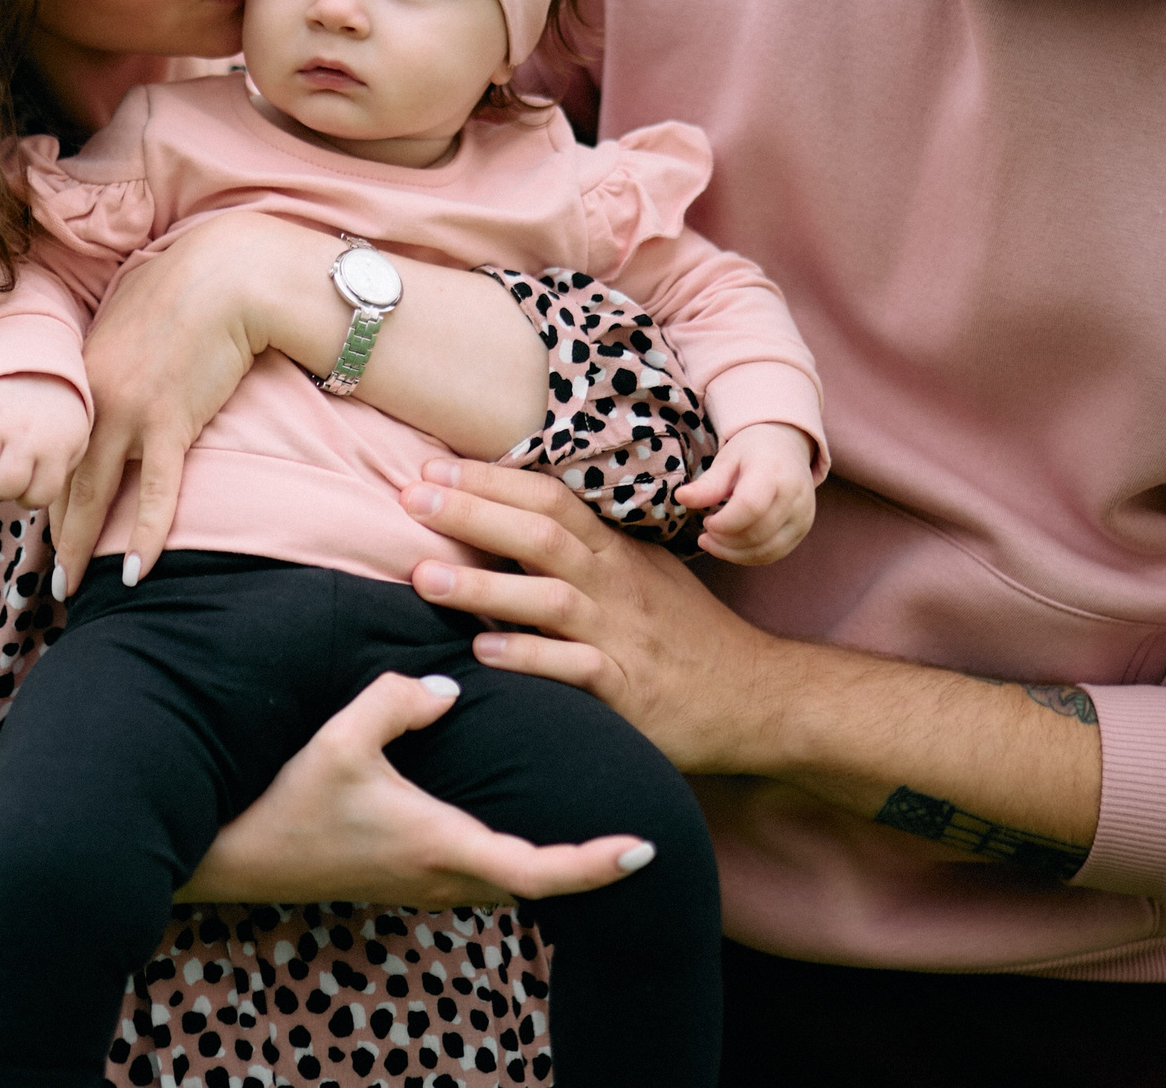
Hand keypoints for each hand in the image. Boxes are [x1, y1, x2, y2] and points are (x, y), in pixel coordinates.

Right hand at [0, 375, 89, 513]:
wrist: (39, 369)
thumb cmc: (57, 421)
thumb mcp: (74, 444)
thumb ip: (59, 475)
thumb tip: (29, 501)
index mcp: (56, 445)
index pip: (37, 497)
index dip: (30, 499)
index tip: (31, 485)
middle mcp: (25, 433)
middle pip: (2, 487)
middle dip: (2, 492)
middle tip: (6, 477)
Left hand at [56, 213, 277, 593]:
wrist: (223, 276)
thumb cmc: (183, 289)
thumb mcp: (128, 317)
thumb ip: (112, 351)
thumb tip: (113, 364)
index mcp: (83, 376)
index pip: (57, 448)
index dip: (48, 489)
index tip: (47, 521)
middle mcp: (96, 400)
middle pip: (64, 478)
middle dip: (56, 531)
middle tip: (53, 575)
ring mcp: (131, 413)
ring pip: (95, 494)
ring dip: (82, 545)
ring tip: (72, 588)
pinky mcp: (172, 423)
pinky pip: (156, 492)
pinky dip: (146, 535)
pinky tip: (136, 572)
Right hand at [177, 671, 658, 905]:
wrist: (237, 860)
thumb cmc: (289, 804)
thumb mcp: (341, 741)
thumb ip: (397, 702)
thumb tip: (446, 689)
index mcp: (441, 845)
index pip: (539, 871)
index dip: (596, 865)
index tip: (644, 848)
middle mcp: (442, 876)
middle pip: (538, 885)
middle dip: (590, 866)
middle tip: (639, 832)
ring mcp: (423, 884)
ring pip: (509, 882)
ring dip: (552, 863)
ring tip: (593, 826)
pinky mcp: (406, 878)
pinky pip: (480, 875)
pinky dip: (515, 857)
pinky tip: (515, 819)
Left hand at [403, 460, 779, 774]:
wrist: (756, 695)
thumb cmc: (684, 632)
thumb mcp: (641, 573)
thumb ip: (583, 547)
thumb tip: (508, 514)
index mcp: (615, 552)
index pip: (549, 499)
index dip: (490, 480)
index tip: (431, 469)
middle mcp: (615, 585)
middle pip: (541, 535)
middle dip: (472, 514)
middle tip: (410, 499)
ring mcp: (622, 635)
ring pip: (549, 599)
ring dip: (482, 588)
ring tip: (423, 577)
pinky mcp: (628, 689)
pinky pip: (575, 669)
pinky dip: (529, 659)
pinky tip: (482, 654)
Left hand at [680, 422, 817, 565]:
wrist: (787, 446)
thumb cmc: (752, 451)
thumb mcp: (727, 459)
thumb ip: (708, 483)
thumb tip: (680, 498)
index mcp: (774, 472)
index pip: (750, 507)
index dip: (724, 522)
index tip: (707, 520)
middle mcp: (795, 496)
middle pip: (757, 533)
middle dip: (724, 539)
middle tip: (706, 530)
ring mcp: (802, 515)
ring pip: (766, 550)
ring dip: (733, 553)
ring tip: (713, 540)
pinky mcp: (802, 529)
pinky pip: (774, 553)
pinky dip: (748, 556)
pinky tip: (730, 547)